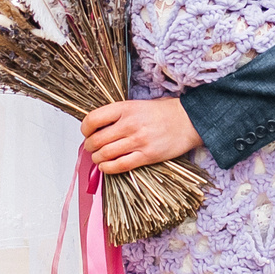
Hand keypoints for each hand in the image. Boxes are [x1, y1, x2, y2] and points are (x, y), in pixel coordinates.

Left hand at [81, 97, 199, 172]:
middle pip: (96, 140)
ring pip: (105, 154)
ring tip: (99, 157)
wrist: (190, 120)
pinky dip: (108, 168)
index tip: (86, 133)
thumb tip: (98, 127)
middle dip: (90, 146)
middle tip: (92, 147)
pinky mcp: (147, 156)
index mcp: (126, 108)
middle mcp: (129, 124)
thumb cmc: (164, 112)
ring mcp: (138, 141)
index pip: (93, 119)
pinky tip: (106, 166)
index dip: (85, 129)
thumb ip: (119, 114)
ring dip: (97, 158)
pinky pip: (120, 165)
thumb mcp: (138, 104)